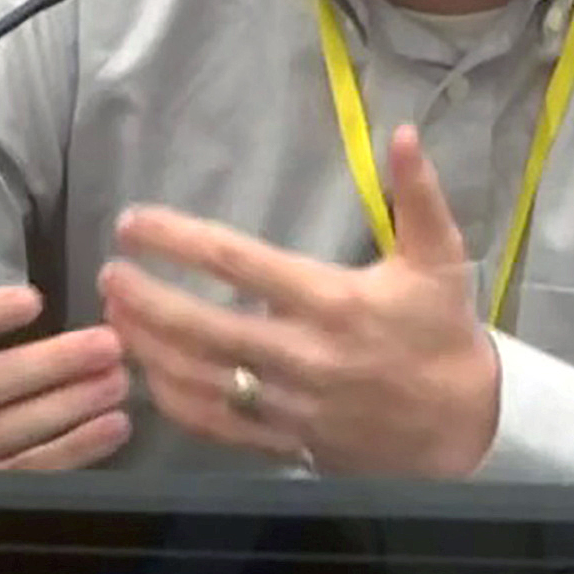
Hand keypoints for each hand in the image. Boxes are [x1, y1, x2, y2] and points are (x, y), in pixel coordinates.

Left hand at [98, 124, 499, 477]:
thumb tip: (402, 132)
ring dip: (149, 347)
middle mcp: (303, 354)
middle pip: (204, 326)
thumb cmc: (443, 333)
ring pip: (200, 378)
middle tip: (110, 273)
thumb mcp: (440, 257)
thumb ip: (418, 193)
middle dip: (148, 299)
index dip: (179, 241)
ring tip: (113, 315)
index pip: (239, 264)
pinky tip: (147, 373)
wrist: (463, 427)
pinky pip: (215, 425)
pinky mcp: (285, 441)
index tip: (134, 223)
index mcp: (333, 302)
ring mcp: (289, 404)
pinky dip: (173, 401)